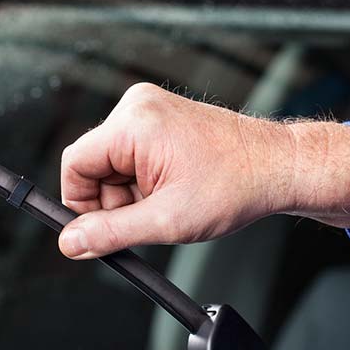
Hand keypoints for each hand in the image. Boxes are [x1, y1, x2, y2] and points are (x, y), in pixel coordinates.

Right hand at [57, 83, 349, 258]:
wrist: (278, 168)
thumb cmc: (236, 185)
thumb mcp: (166, 221)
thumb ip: (111, 233)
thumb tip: (72, 242)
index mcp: (134, 124)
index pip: (74, 165)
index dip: (82, 205)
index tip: (100, 229)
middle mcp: (138, 107)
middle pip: (94, 167)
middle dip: (116, 201)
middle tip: (150, 219)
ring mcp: (151, 110)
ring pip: (114, 166)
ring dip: (133, 194)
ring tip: (171, 203)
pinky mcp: (162, 119)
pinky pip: (133, 157)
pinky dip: (147, 182)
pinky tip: (175, 190)